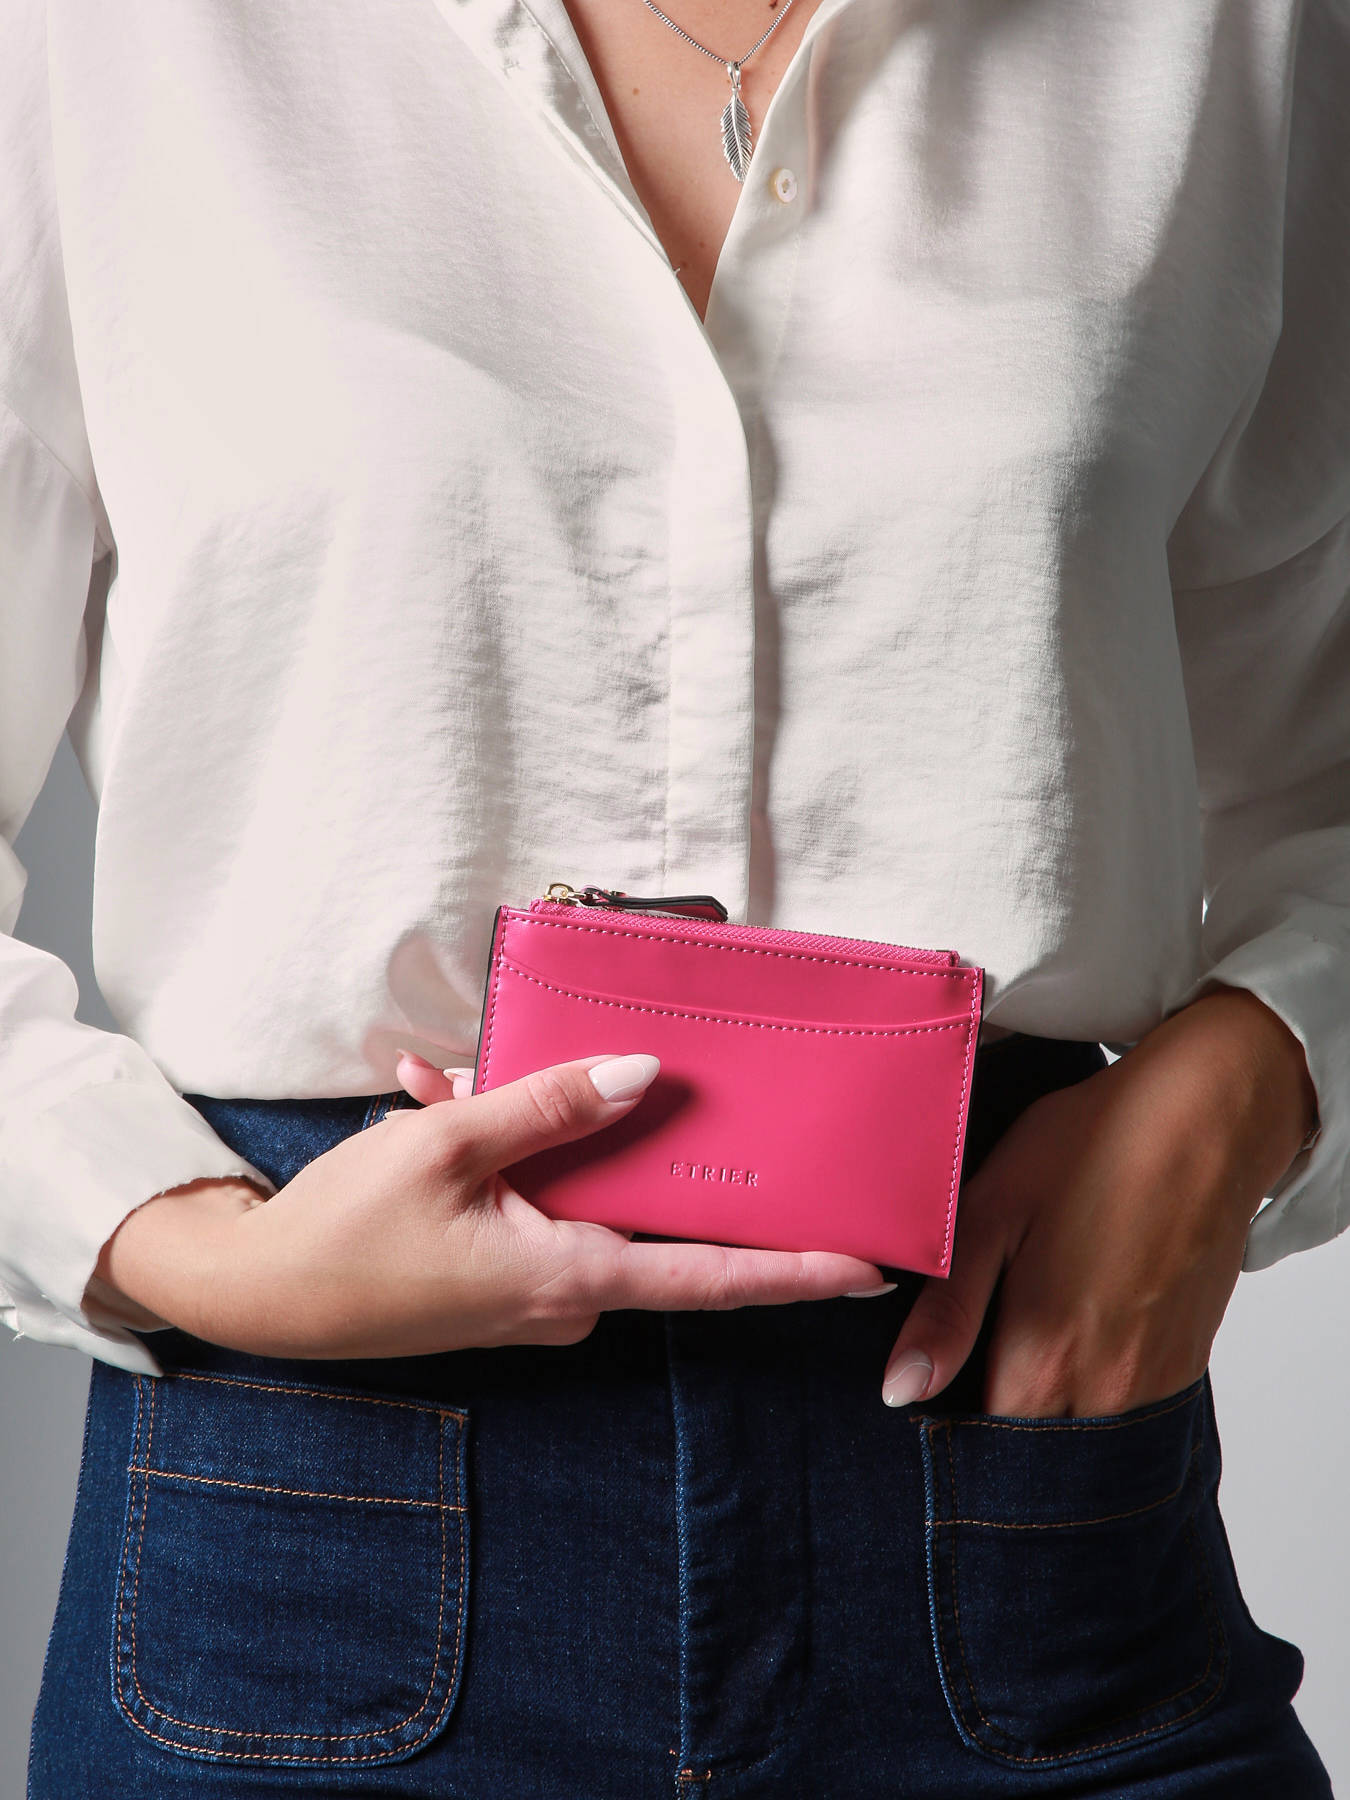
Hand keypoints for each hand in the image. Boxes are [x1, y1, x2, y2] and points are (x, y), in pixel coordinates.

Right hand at [93, 1050, 888, 1358]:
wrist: (257, 1296)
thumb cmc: (347, 1229)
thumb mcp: (448, 1148)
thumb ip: (551, 1108)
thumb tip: (645, 1075)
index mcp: (569, 1274)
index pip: (711, 1276)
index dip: (796, 1272)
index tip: (870, 1265)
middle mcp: (564, 1295)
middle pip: (647, 1216)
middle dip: (644, 1143)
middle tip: (667, 1081)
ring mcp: (529, 1294)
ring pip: (575, 1195)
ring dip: (536, 1133)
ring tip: (448, 1086)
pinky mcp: (496, 1279)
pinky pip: (528, 1206)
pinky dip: (498, 1156)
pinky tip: (433, 1099)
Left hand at [879, 986, 1318, 1416]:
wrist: (1204, 1121)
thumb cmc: (1090, 1150)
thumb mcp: (992, 1211)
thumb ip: (947, 1312)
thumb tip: (902, 1390)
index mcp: (1045, 1358)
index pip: (980, 1447)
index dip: (946, 1428)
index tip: (930, 1389)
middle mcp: (1106, 1390)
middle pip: (1033, 1450)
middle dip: (995, 1428)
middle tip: (971, 1365)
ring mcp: (1154, 1383)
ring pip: (1082, 1436)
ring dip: (1045, 1415)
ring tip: (1019, 1348)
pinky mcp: (1184, 1363)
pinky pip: (1125, 1413)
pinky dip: (1091, 1396)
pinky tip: (1073, 1338)